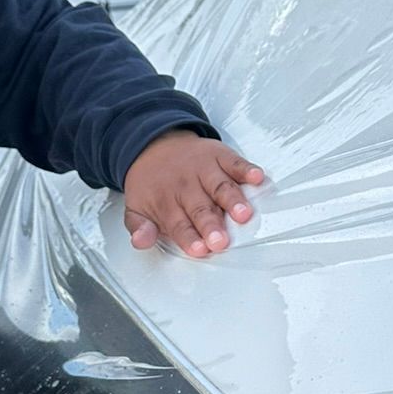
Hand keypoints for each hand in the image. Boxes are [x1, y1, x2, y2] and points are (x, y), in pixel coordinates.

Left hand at [122, 131, 266, 258]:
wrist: (154, 144)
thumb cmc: (152, 183)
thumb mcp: (136, 207)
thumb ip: (139, 227)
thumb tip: (140, 241)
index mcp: (166, 202)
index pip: (179, 225)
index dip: (189, 238)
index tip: (199, 250)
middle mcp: (186, 186)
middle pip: (201, 209)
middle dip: (211, 225)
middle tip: (220, 241)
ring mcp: (204, 170)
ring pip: (220, 187)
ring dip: (233, 200)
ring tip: (243, 214)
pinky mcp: (220, 156)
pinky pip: (234, 162)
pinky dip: (246, 170)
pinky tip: (256, 177)